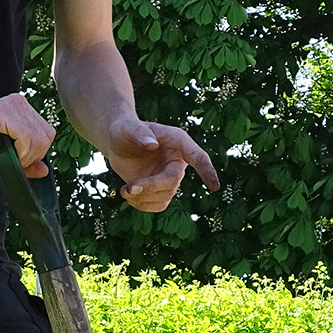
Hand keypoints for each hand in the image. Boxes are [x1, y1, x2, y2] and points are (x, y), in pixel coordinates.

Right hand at [0, 93, 54, 175]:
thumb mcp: (3, 158)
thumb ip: (25, 162)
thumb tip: (45, 171)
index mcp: (21, 109)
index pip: (47, 134)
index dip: (36, 153)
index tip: (16, 158)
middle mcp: (18, 103)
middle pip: (47, 137)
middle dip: (32, 156)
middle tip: (10, 159)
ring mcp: (11, 105)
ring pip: (39, 138)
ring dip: (24, 155)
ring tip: (4, 155)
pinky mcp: (2, 112)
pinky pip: (26, 136)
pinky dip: (19, 151)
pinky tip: (2, 151)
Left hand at [103, 116, 219, 212]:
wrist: (117, 142)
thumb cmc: (125, 129)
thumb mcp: (127, 127)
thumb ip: (139, 132)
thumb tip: (152, 144)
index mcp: (178, 141)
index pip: (197, 157)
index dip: (206, 171)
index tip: (214, 186)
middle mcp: (178, 161)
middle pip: (173, 181)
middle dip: (151, 187)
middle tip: (128, 188)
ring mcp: (169, 177)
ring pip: (165, 197)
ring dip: (143, 198)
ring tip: (124, 190)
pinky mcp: (159, 190)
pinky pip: (158, 205)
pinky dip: (141, 205)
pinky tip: (128, 194)